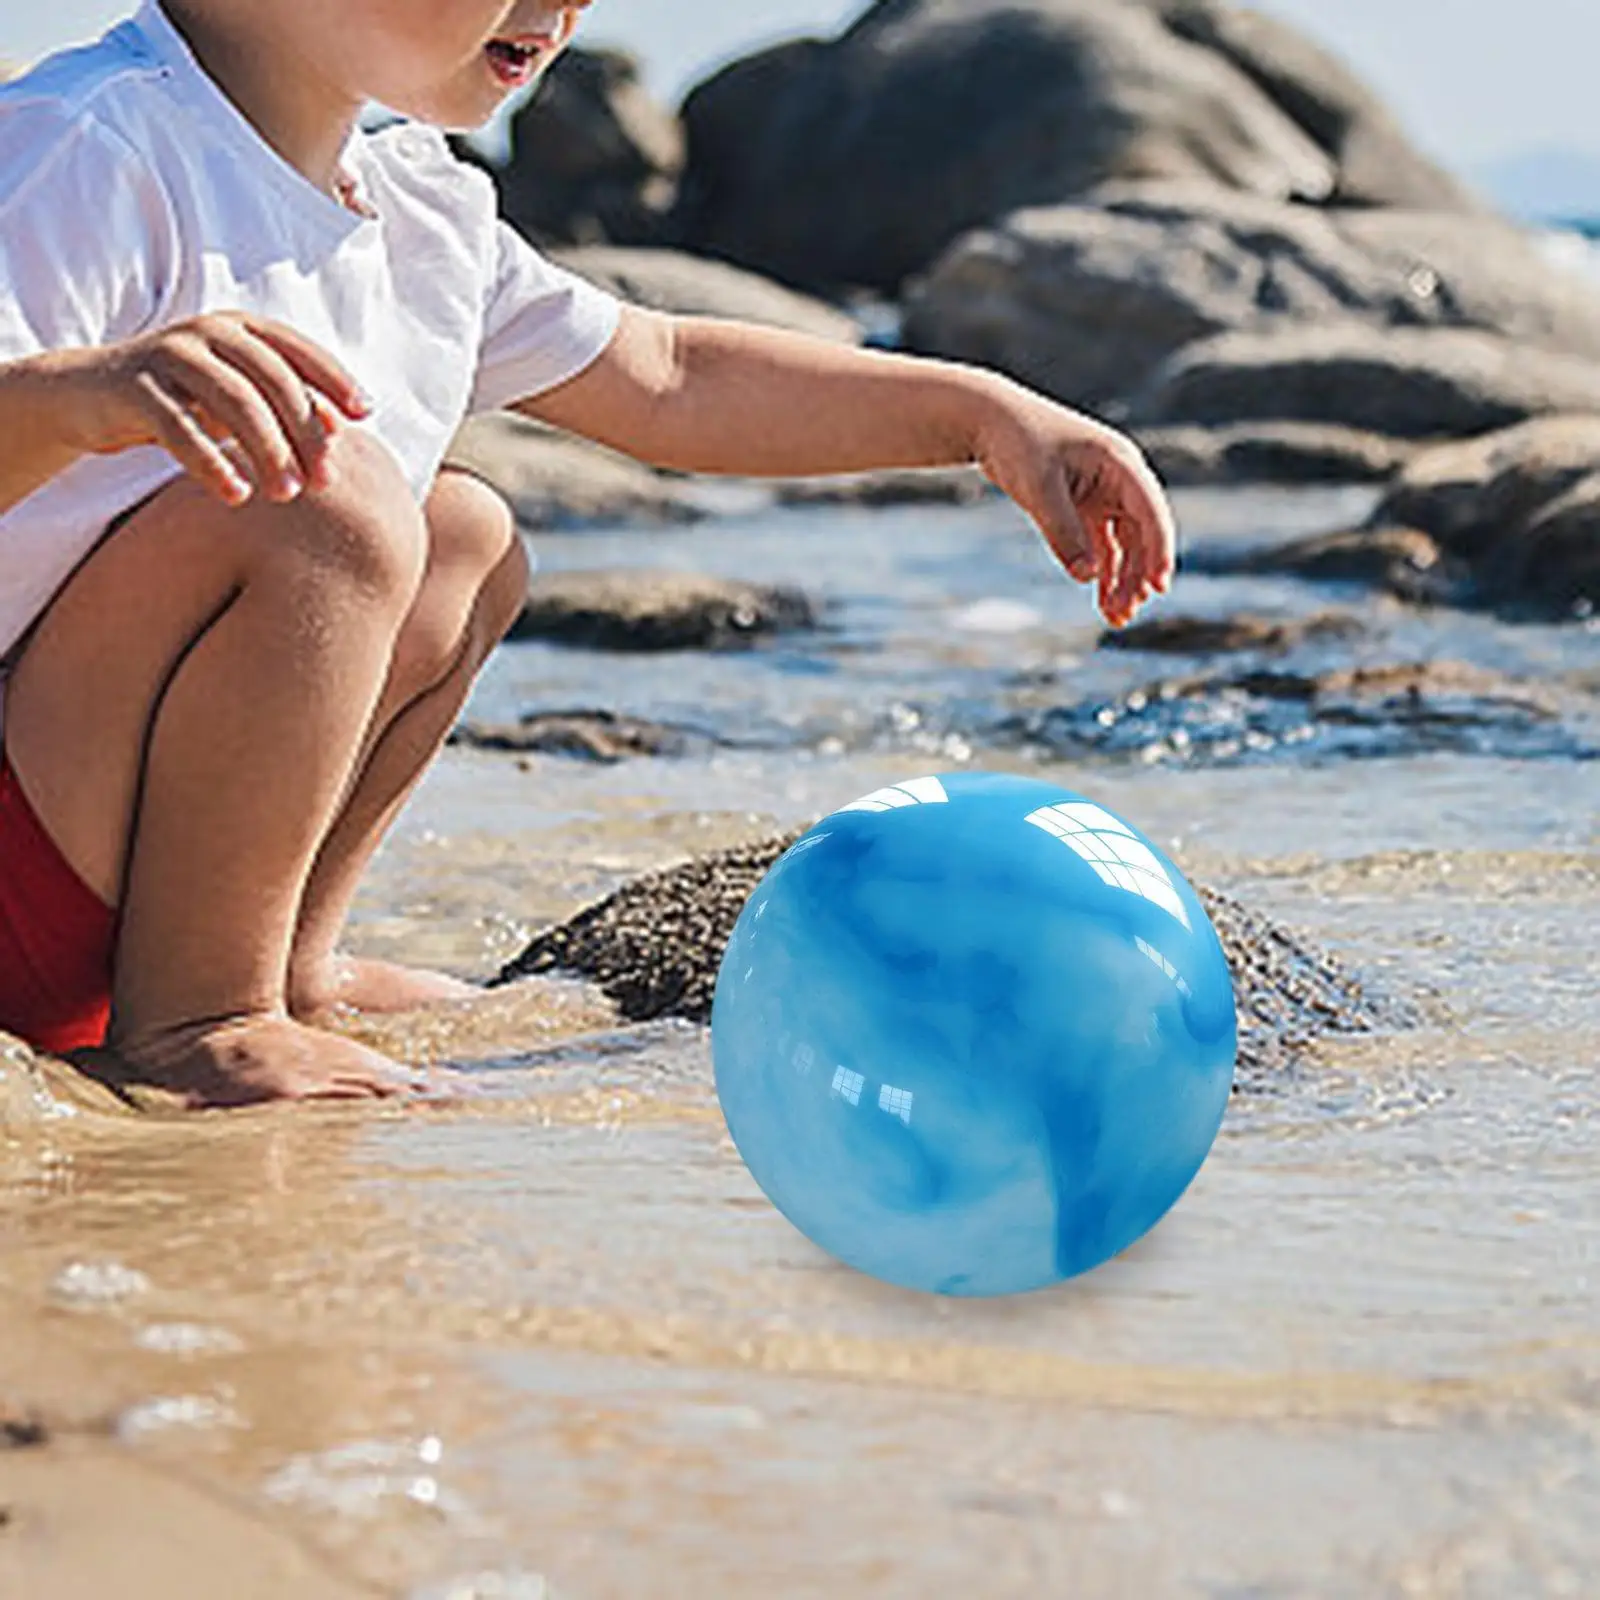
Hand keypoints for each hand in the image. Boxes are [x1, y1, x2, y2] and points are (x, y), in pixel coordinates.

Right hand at [60, 313, 371, 506]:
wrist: (89, 396)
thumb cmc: (183, 399)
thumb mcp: (237, 400)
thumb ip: (284, 406)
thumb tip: (340, 430)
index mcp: (239, 328)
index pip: (298, 351)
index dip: (334, 380)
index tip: (364, 415)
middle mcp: (208, 331)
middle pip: (273, 381)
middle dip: (304, 433)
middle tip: (324, 482)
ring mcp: (170, 354)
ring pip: (234, 402)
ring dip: (267, 452)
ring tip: (286, 495)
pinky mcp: (136, 386)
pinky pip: (180, 427)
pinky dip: (211, 463)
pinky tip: (235, 495)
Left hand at [972, 383, 1175, 627]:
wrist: (988, 421)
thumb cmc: (1017, 444)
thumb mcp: (1039, 490)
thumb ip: (1063, 534)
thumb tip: (1087, 577)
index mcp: (1120, 463)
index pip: (1151, 512)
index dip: (1159, 550)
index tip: (1159, 586)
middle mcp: (1119, 478)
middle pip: (1141, 534)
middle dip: (1136, 576)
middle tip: (1125, 614)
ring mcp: (1103, 493)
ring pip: (1123, 544)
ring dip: (1121, 579)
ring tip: (1116, 618)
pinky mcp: (1083, 506)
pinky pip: (1101, 544)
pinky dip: (1101, 571)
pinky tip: (1101, 599)